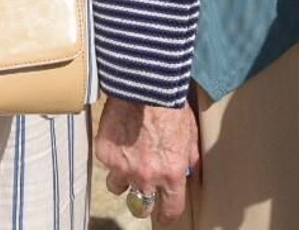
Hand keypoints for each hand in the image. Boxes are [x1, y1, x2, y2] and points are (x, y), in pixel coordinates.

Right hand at [97, 95, 199, 224]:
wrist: (145, 85)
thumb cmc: (171, 105)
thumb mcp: (190, 132)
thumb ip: (191, 157)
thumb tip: (192, 171)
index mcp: (171, 174)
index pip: (170, 210)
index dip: (168, 214)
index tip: (165, 213)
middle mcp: (145, 177)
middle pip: (141, 207)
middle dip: (144, 200)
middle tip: (145, 186)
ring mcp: (122, 167)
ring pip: (118, 187)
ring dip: (124, 178)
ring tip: (129, 161)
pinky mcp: (105, 153)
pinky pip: (107, 164)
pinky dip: (113, 155)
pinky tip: (120, 139)